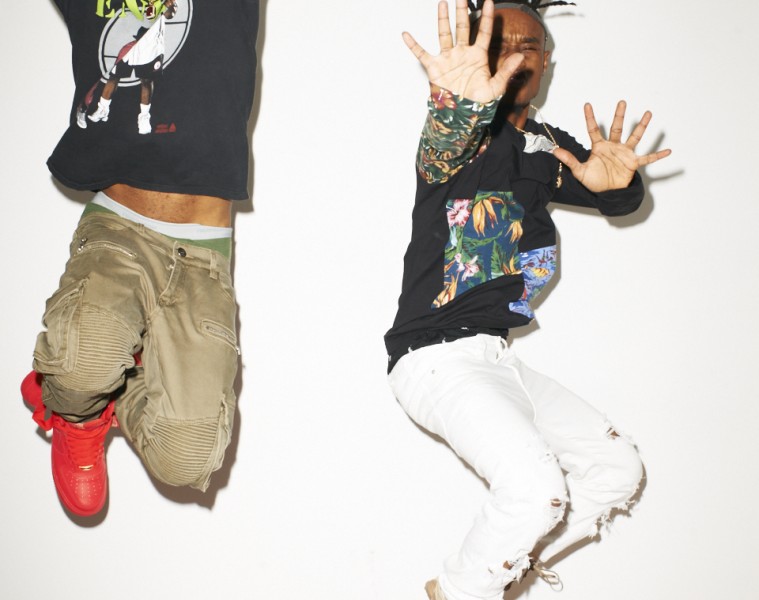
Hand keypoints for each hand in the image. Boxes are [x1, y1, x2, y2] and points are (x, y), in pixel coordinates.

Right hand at [403, 0, 524, 102]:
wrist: (462, 116)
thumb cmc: (478, 103)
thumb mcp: (496, 87)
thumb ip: (507, 71)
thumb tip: (520, 57)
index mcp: (478, 56)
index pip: (483, 32)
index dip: (487, 17)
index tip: (489, 1)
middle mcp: (462, 54)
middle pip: (462, 27)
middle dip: (462, 11)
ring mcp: (448, 59)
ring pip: (444, 35)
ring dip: (443, 20)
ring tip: (442, 4)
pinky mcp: (435, 68)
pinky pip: (422, 54)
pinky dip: (413, 45)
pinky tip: (406, 35)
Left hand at [554, 101, 671, 192]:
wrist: (606, 193)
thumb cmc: (594, 181)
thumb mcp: (579, 171)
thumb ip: (569, 160)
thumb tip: (554, 151)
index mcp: (599, 147)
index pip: (593, 130)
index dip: (590, 118)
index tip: (587, 105)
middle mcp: (613, 147)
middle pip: (617, 128)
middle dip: (619, 115)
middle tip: (621, 102)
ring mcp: (624, 154)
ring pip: (634, 137)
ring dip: (641, 126)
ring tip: (648, 114)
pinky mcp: (633, 164)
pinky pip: (647, 159)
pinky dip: (657, 156)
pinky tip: (668, 151)